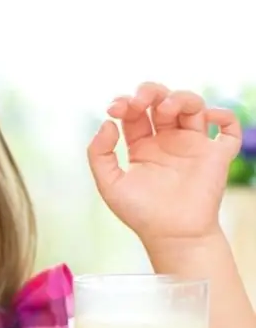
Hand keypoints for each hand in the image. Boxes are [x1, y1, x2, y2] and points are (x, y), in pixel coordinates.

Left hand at [87, 82, 241, 246]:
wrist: (173, 235)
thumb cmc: (140, 214)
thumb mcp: (109, 185)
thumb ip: (99, 154)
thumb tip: (107, 123)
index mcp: (142, 146)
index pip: (134, 113)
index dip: (125, 103)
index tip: (114, 108)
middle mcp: (167, 141)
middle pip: (162, 101)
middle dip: (150, 92)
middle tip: (140, 100)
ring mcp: (192, 145)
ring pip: (192, 106)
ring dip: (180, 98)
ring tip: (166, 107)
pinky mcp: (216, 154)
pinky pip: (228, 127)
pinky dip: (223, 114)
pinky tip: (207, 117)